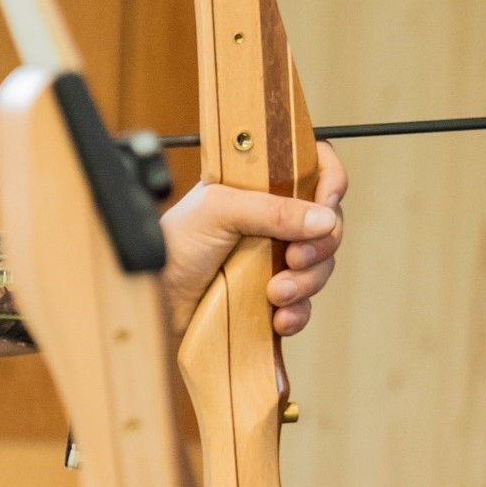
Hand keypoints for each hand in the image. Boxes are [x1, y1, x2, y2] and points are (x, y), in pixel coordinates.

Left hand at [159, 141, 345, 335]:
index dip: (331, 181)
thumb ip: (271, 210)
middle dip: (319, 245)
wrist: (154, 296)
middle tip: (293, 258)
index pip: (315, 168)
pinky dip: (298, 312)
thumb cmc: (173, 244)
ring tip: (274, 293)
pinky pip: (304, 305)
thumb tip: (325, 219)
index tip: (326, 203)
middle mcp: (273, 220)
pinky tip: (278, 318)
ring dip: (306, 283)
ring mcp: (274, 258)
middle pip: (328, 224)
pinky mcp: (269, 295)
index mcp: (261, 188)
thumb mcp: (218, 211)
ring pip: (321, 266)